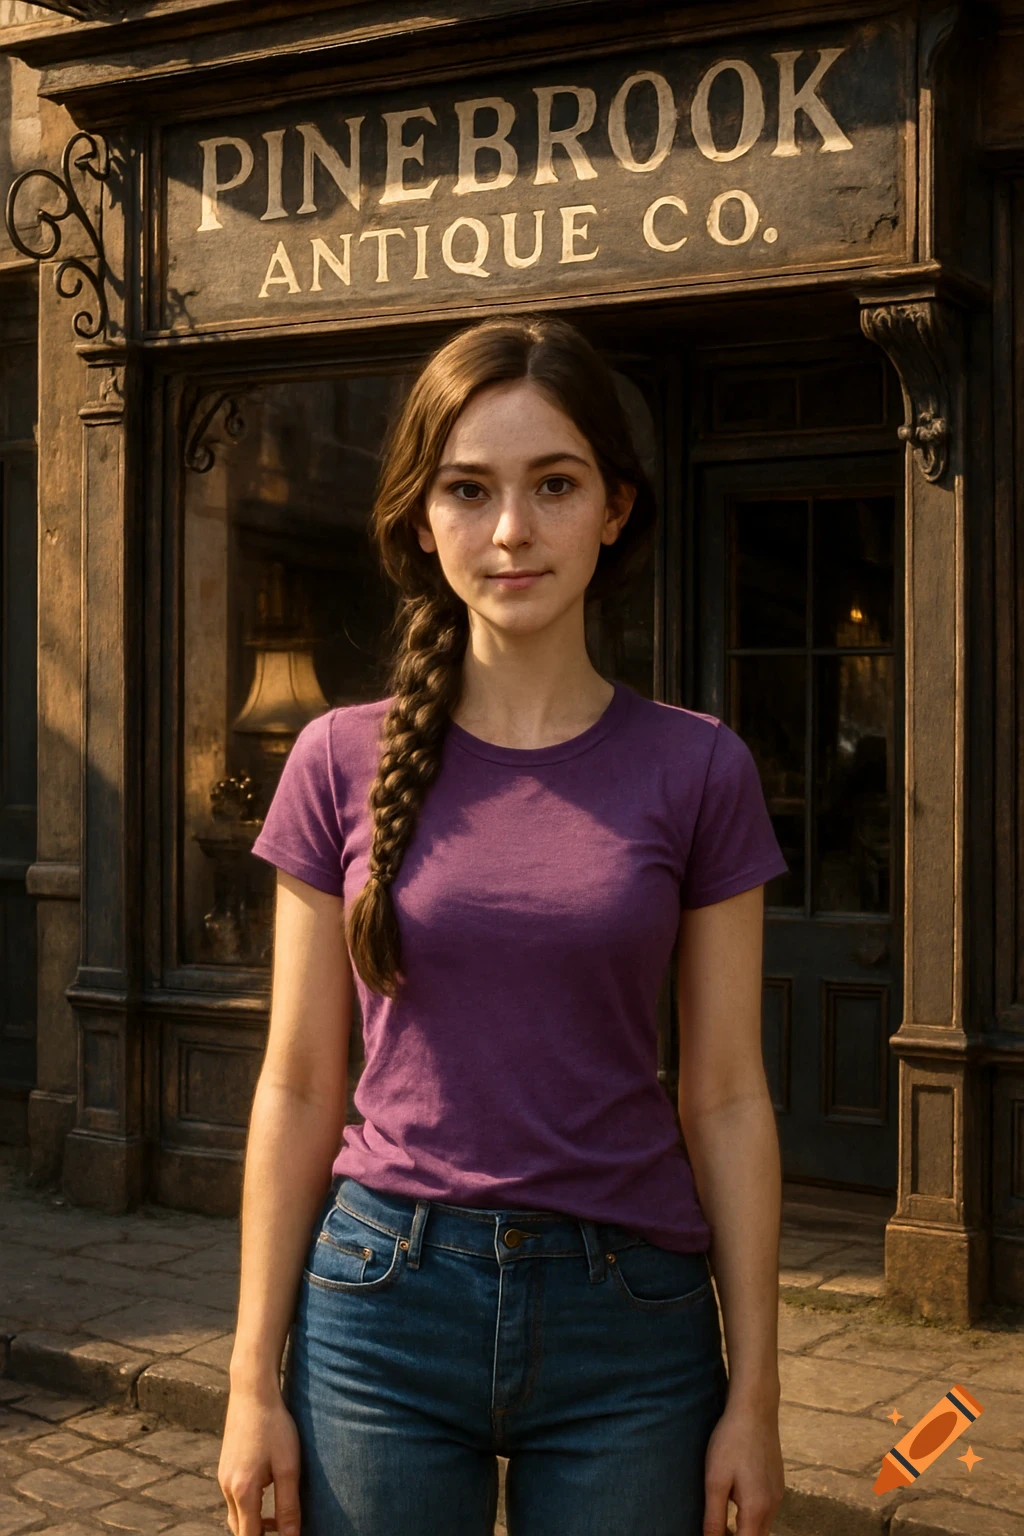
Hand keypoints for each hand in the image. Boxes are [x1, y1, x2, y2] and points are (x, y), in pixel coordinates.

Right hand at [219, 1383, 300, 1535]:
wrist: (252, 1392)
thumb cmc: (274, 1426)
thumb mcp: (288, 1467)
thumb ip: (288, 1506)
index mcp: (243, 1492)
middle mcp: (227, 1488)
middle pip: (239, 1529)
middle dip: (258, 1535)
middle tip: (283, 1530)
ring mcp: (223, 1476)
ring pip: (236, 1514)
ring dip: (254, 1521)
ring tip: (278, 1516)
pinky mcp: (225, 1466)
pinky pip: (235, 1497)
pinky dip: (249, 1505)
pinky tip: (267, 1488)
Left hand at [703, 1399, 784, 1535]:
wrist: (755, 1408)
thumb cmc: (731, 1441)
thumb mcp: (715, 1480)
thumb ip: (714, 1517)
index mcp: (757, 1509)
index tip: (713, 1535)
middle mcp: (773, 1506)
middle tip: (715, 1530)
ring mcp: (778, 1494)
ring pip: (762, 1526)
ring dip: (744, 1529)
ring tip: (722, 1519)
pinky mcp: (778, 1482)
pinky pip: (766, 1510)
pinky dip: (752, 1514)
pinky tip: (736, 1498)